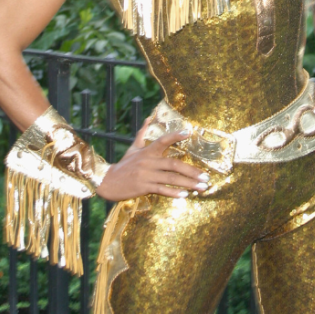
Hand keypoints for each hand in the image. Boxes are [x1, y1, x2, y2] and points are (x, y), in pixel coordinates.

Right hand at [96, 117, 210, 200]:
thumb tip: (148, 117)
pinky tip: (185, 195)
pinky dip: (174, 193)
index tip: (188, 133)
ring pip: (171, 179)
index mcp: (147, 151)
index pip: (162, 140)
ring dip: (188, 184)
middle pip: (174, 164)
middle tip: (206, 177)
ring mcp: (147, 175)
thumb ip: (143, 133)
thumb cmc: (123, 165)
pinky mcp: (144, 187)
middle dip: (192, 171)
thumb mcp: (132, 148)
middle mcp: (148, 162)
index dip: (175, 136)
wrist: (108, 182)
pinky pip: (162, 190)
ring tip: (201, 188)